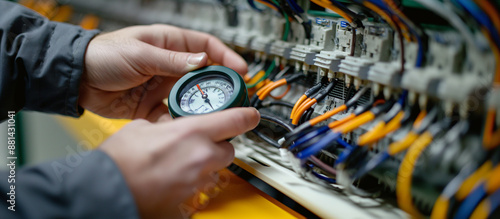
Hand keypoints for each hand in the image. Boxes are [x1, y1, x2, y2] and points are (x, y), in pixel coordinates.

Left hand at [80, 24, 246, 120]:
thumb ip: (172, 60)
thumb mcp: (140, 53)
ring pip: (191, 97)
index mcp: (170, 44)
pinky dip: (179, 122)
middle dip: (219, 87)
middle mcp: (170, 66)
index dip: (226, 57)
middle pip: (204, 76)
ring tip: (212, 115)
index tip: (240, 71)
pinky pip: (173, 115)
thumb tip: (202, 61)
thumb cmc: (103, 54)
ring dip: (200, 106)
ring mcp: (163, 86)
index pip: (207, 47)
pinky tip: (185, 126)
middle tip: (233, 97)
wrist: (78, 80)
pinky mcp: (153, 106)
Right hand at [99, 107, 259, 217]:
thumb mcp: (141, 127)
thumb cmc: (119, 161)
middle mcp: (201, 157)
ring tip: (181, 163)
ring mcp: (196, 181)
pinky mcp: (188, 200)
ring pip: (215, 170)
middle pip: (229, 149)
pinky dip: (191, 182)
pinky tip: (173, 179)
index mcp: (192, 133)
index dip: (248, 116)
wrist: (105, 191)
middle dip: (219, 145)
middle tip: (201, 143)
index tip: (252, 114)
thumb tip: (168, 126)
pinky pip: (199, 188)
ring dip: (205, 165)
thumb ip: (164, 125)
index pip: (236, 120)